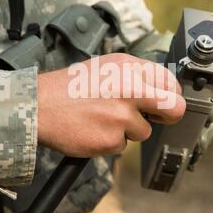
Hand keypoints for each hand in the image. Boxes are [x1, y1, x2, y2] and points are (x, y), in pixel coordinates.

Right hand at [37, 53, 185, 156]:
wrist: (38, 105)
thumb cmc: (69, 87)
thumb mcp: (105, 67)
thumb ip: (134, 76)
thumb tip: (158, 89)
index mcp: (129, 67)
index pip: (170, 82)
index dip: (170, 95)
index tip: (165, 102)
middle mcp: (130, 89)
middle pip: (174, 108)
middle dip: (169, 116)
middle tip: (157, 117)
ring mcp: (122, 116)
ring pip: (143, 131)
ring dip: (128, 130)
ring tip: (103, 119)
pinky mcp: (112, 139)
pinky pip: (122, 145)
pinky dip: (110, 141)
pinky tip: (94, 129)